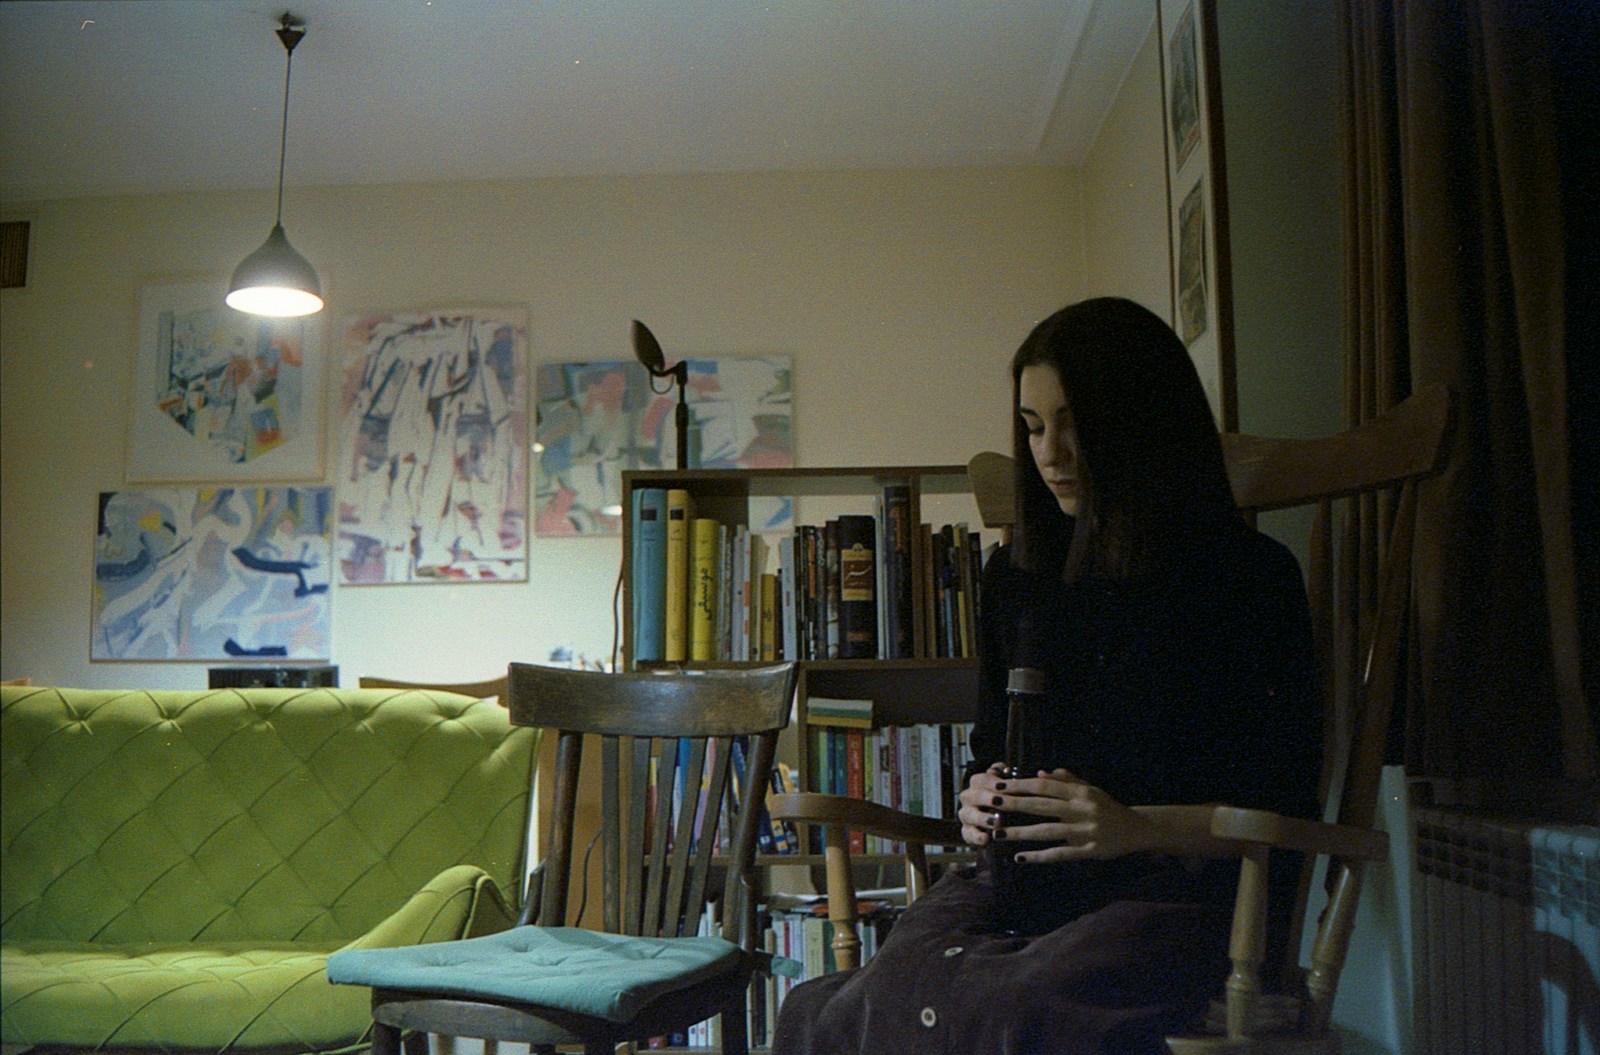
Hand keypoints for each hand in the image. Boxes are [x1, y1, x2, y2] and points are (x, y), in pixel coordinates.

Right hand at [958, 763, 1009, 846]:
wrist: (1006, 825)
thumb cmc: (1009, 801)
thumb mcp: (1011, 788)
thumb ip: (1007, 777)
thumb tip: (1005, 769)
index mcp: (977, 785)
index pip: (980, 779)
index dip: (991, 781)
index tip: (1004, 785)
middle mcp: (969, 798)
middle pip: (973, 795)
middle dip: (987, 798)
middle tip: (999, 802)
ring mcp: (966, 816)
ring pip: (968, 814)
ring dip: (982, 818)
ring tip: (996, 822)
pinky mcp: (968, 833)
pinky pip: (968, 834)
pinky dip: (976, 837)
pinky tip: (986, 839)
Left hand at [970, 767, 1161, 861]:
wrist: (1135, 828)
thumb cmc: (1107, 807)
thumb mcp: (1090, 788)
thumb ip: (1066, 780)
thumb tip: (1039, 772)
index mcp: (1079, 792)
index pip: (1045, 786)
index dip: (1021, 785)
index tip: (1000, 784)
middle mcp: (1081, 810)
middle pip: (1042, 806)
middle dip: (1014, 805)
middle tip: (992, 804)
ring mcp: (1084, 831)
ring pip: (1047, 831)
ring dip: (1020, 833)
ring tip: (998, 833)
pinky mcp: (1087, 851)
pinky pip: (1059, 854)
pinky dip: (1039, 856)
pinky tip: (1020, 858)